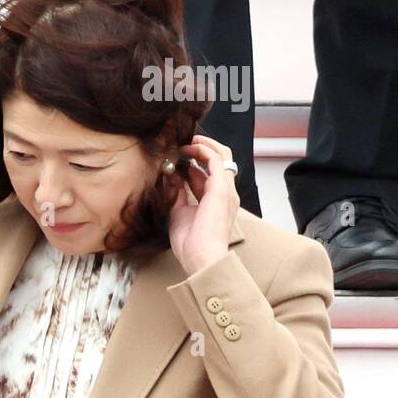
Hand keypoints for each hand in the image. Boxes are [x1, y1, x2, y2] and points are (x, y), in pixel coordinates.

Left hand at [168, 133, 240, 276]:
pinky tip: (187, 148)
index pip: (207, 174)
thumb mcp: (178, 212)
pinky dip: (202, 149)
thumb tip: (171, 177)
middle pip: (220, 160)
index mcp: (215, 200)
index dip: (191, 163)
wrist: (201, 257)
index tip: (173, 159)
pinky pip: (216, 159)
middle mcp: (224, 192)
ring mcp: (225, 189)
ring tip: (185, 140)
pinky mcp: (221, 188)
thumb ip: (177, 194)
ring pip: (222, 155)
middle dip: (202, 147)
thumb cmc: (191, 243)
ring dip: (202, 144)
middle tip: (183, 143)